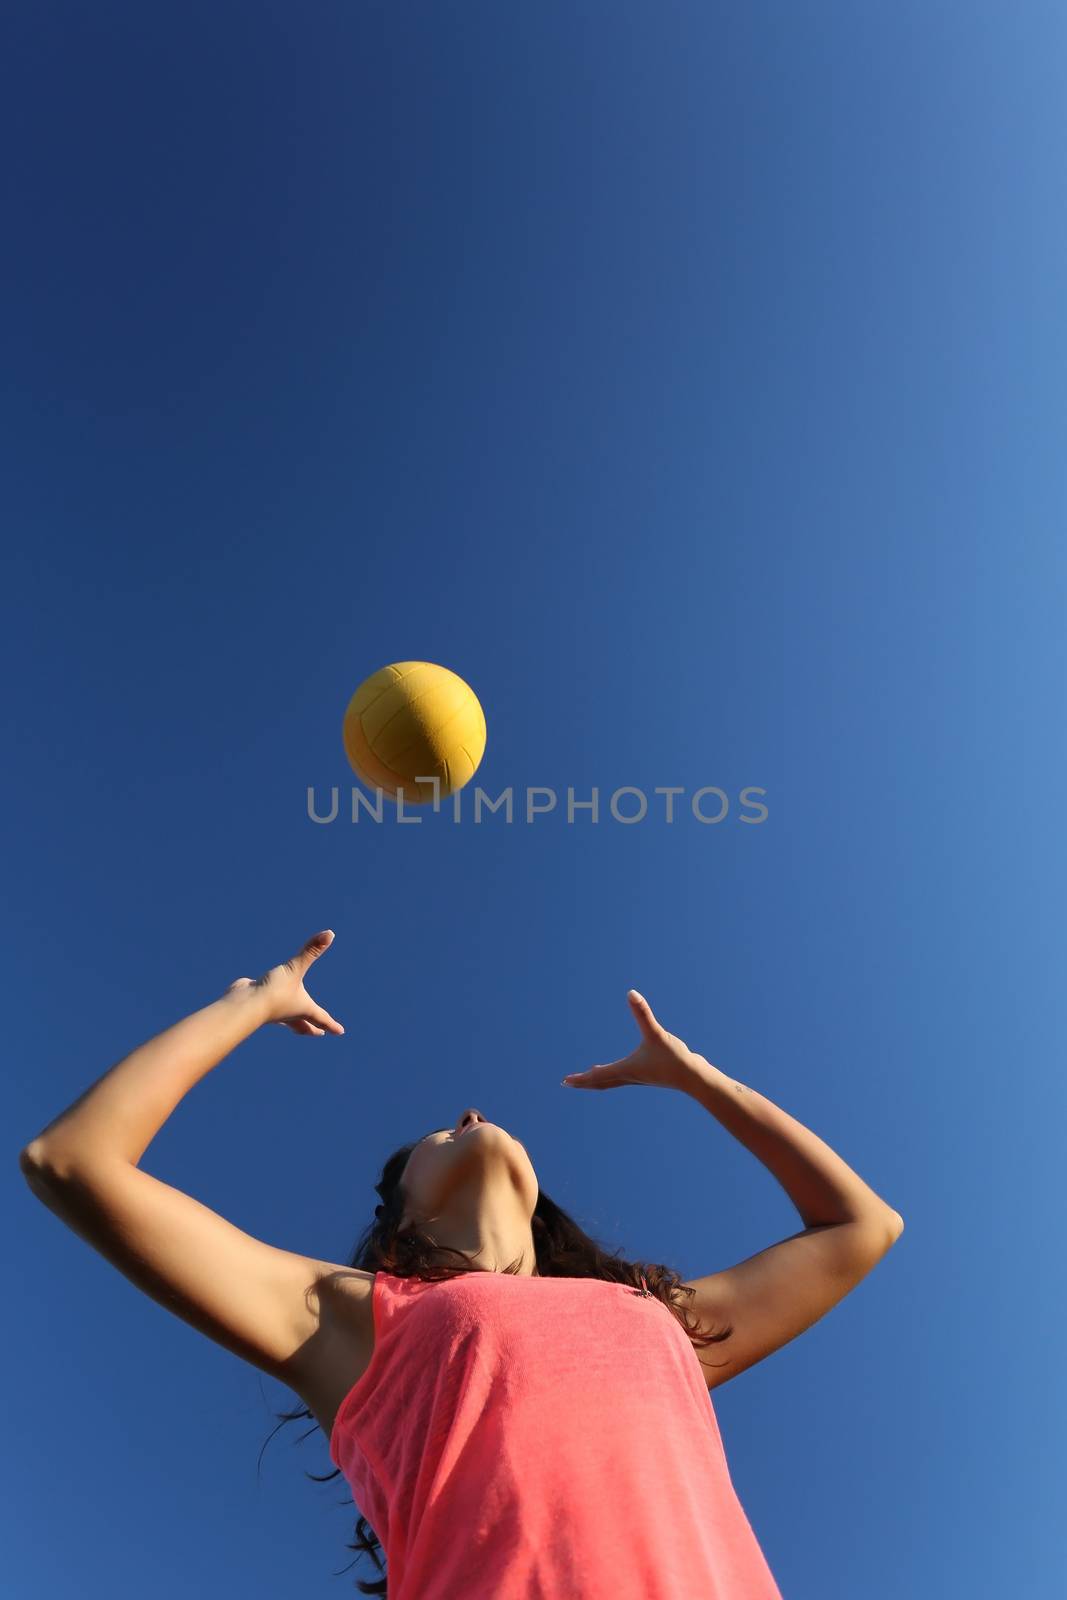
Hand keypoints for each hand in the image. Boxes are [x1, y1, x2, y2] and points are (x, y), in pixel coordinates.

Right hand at [226, 929, 345, 1036]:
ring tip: (294, 1019)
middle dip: (311, 1029)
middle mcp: (289, 1012)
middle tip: (320, 1033)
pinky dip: (272, 1008)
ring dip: (292, 1022)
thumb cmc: (274, 990)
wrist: (245, 1004)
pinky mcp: (259, 1005)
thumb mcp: (295, 968)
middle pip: (304, 1025)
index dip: (332, 1024)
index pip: (321, 1018)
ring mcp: (274, 1011)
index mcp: (303, 1008)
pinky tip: (266, 999)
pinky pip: (269, 1008)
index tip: (341, 1032)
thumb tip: (330, 933)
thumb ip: (311, 951)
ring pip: (286, 1020)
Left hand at [562, 991, 701, 1091]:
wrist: (696, 1078)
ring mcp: (640, 1078)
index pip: (597, 1076)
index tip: (565, 1081)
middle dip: (584, 1082)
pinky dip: (615, 1075)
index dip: (581, 1078)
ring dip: (599, 1079)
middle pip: (601, 1083)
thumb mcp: (656, 1033)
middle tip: (567, 1083)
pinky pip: (625, 1077)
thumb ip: (643, 1013)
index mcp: (627, 1069)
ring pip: (613, 1081)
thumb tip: (631, 993)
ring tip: (590, 1074)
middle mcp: (630, 1076)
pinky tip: (619, 1069)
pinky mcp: (649, 1076)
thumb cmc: (675, 1058)